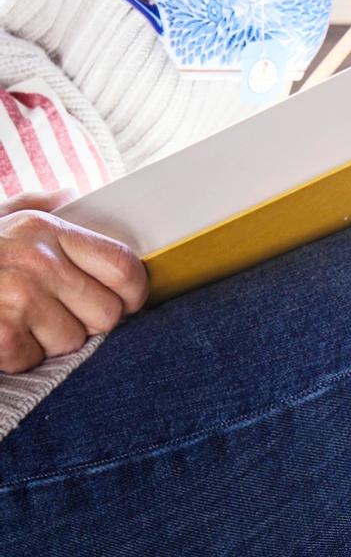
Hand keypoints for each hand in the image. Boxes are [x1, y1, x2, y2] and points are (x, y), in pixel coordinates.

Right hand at [0, 195, 146, 372]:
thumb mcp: (3, 216)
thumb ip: (43, 206)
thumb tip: (79, 197)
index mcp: (46, 228)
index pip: (124, 268)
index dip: (132, 293)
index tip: (123, 300)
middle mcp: (36, 260)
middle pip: (107, 314)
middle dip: (86, 320)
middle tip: (56, 311)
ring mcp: (17, 299)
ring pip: (73, 342)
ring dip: (49, 340)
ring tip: (20, 318)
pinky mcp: (1, 335)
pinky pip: (35, 360)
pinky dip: (18, 355)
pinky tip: (0, 333)